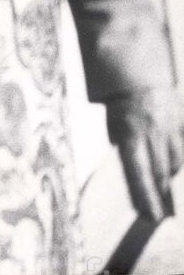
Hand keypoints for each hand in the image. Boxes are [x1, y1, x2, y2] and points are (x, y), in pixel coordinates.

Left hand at [107, 87, 183, 219]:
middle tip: (163, 209)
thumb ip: (126, 152)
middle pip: (162, 169)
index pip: (139, 171)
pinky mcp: (183, 117)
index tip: (152, 216)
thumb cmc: (121, 108)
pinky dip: (182, 153)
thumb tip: (138, 181)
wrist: (135, 76)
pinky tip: (177, 160)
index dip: (146, 195)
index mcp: (129, 132)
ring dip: (172, 170)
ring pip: (178, 159)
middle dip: (161, 189)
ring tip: (165, 174)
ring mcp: (171, 123)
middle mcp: (152, 129)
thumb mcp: (114, 128)